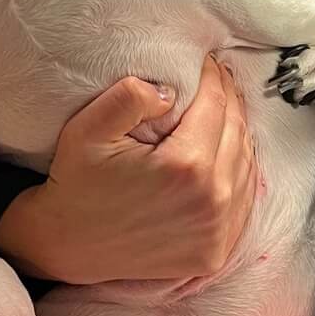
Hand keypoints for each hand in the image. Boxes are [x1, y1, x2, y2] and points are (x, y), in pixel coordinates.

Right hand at [0, 55, 258, 284]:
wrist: (68, 247)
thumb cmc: (76, 184)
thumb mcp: (88, 128)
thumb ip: (130, 97)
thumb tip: (172, 92)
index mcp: (185, 166)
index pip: (216, 106)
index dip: (214, 78)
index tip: (207, 62)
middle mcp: (211, 201)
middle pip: (237, 133)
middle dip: (229, 102)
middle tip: (218, 81)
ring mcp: (217, 232)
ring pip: (246, 166)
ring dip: (237, 135)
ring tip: (222, 114)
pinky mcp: (215, 252)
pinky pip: (243, 203)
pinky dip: (239, 174)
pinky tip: (225, 156)